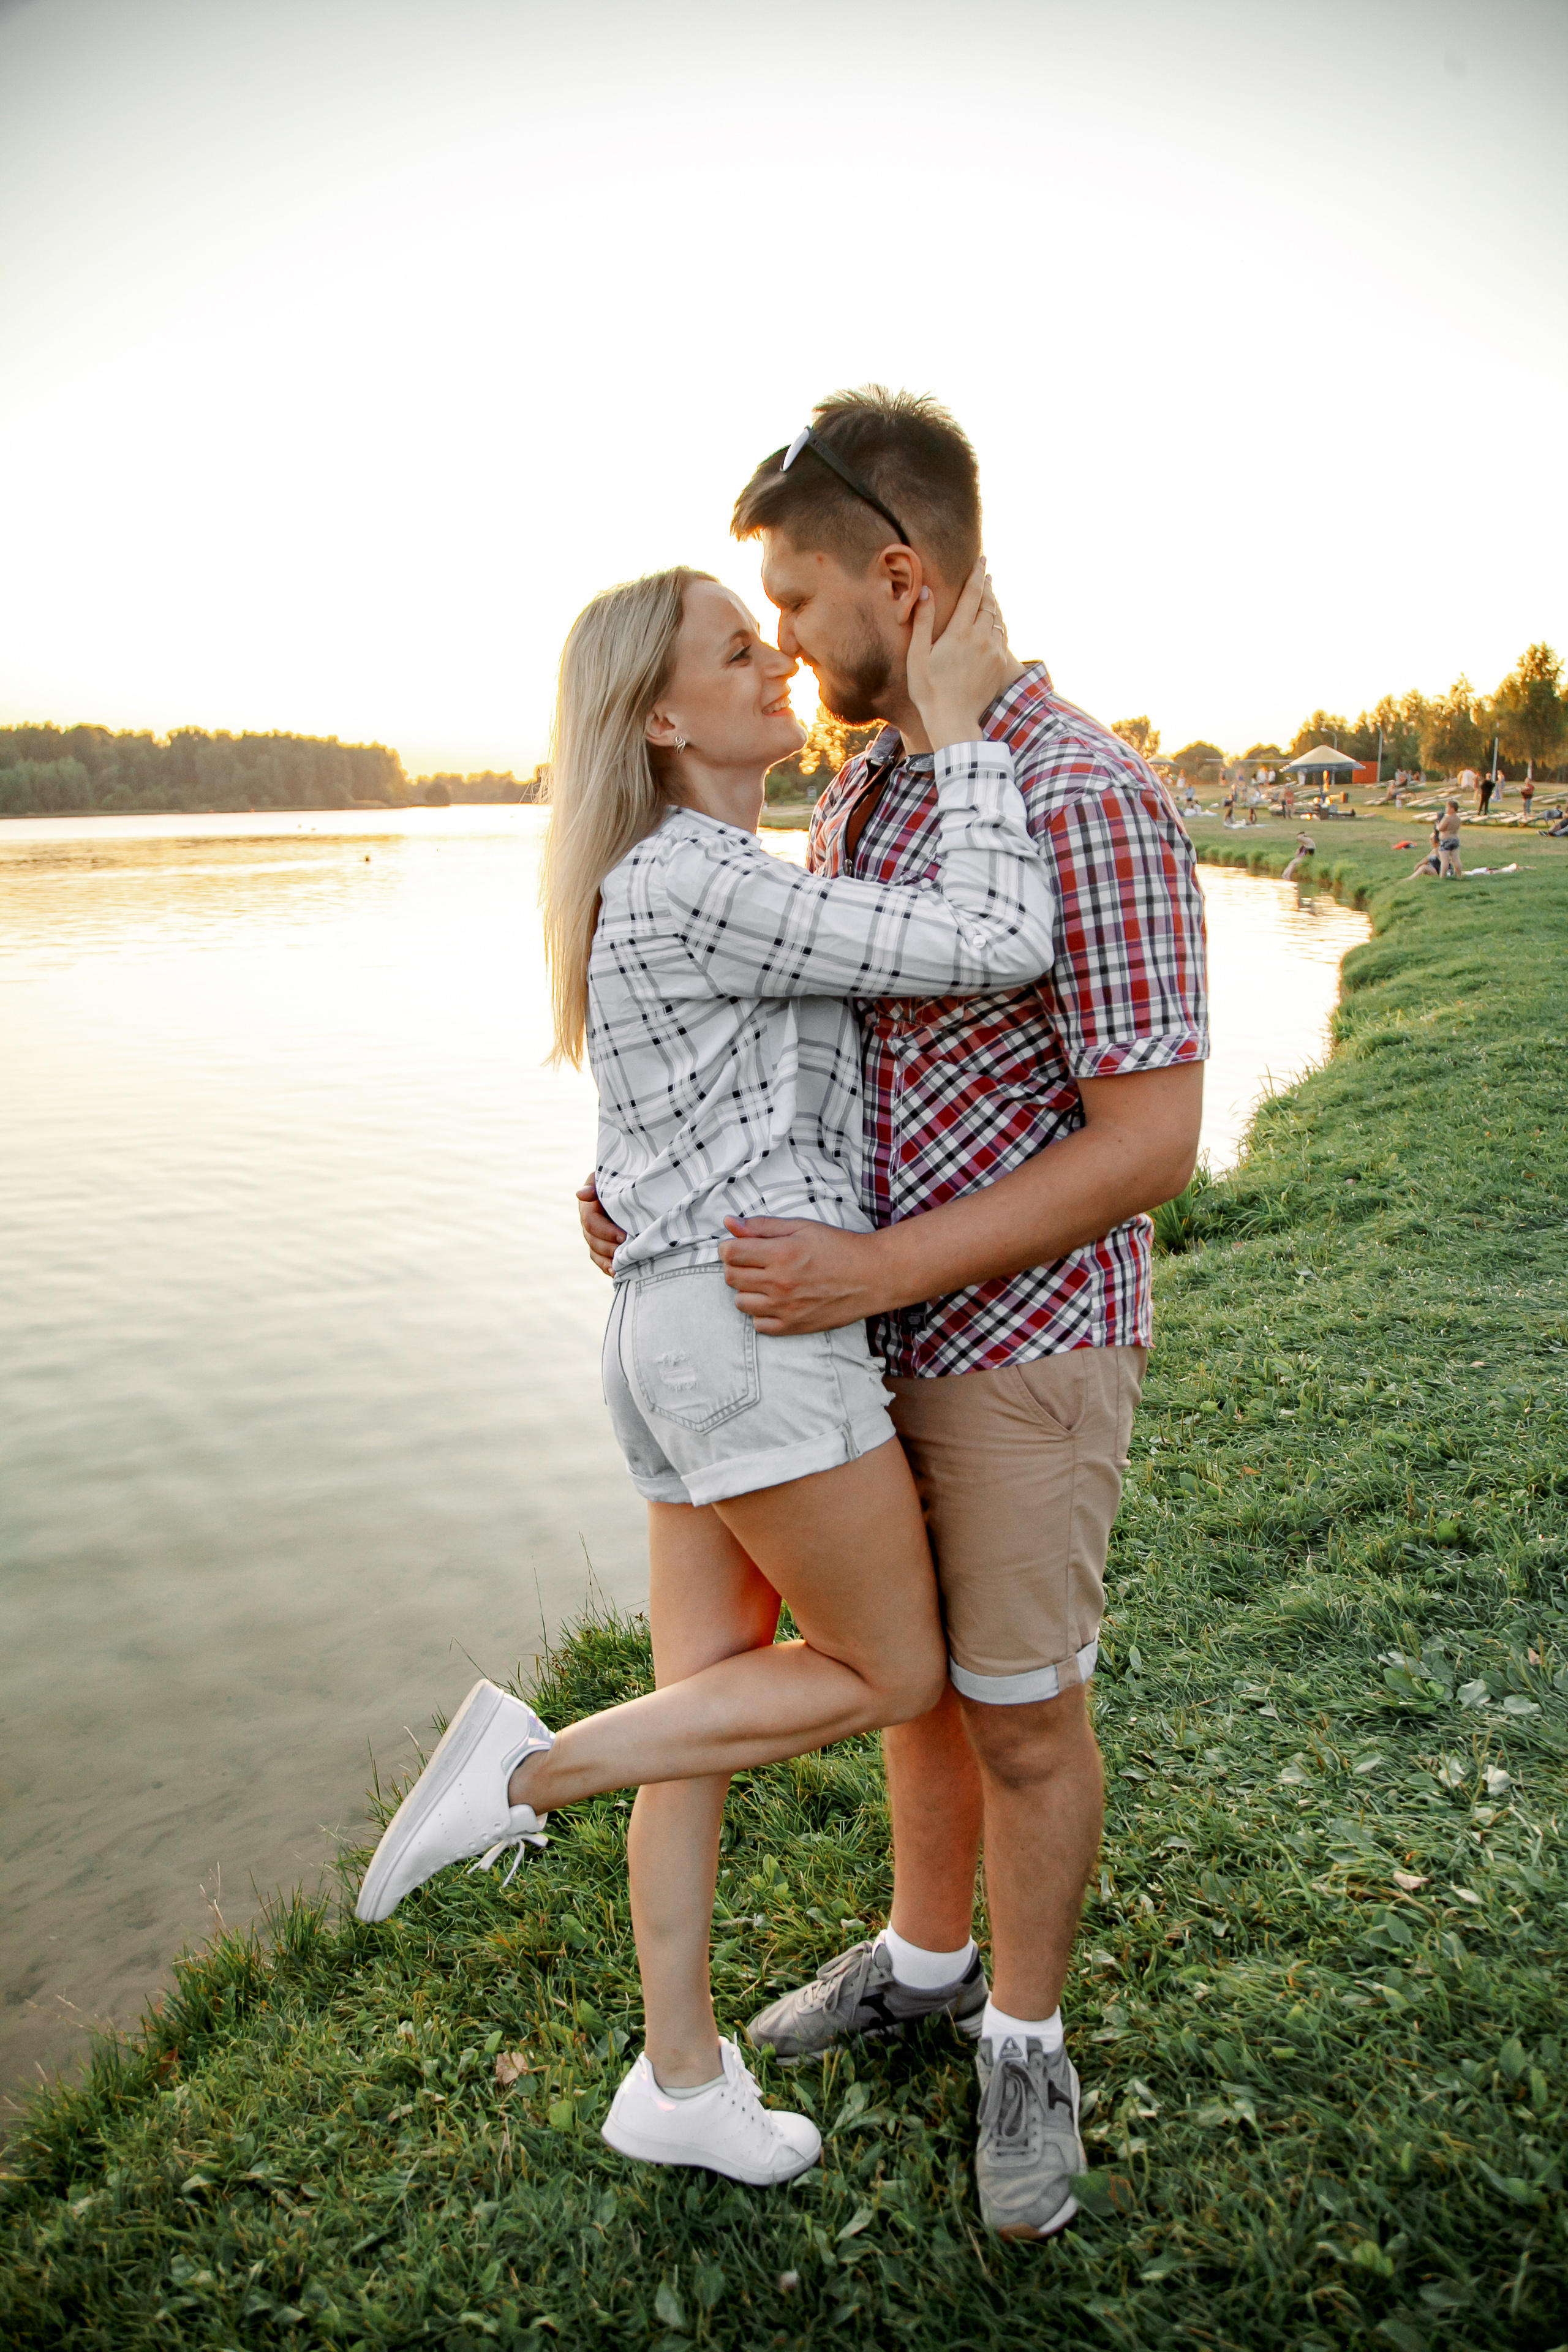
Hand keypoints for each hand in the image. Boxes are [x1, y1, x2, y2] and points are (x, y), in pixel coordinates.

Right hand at [576, 1175, 625, 1277]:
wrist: (634, 1187)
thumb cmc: (622, 1179)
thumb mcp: (610, 1178)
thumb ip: (596, 1185)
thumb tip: (581, 1195)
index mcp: (589, 1206)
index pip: (591, 1222)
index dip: (606, 1231)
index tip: (623, 1236)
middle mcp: (589, 1223)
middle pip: (593, 1240)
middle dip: (609, 1248)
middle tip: (627, 1252)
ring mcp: (595, 1236)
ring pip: (595, 1252)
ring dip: (607, 1261)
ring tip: (621, 1266)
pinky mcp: (603, 1245)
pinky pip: (600, 1259)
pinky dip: (607, 1267)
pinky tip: (617, 1273)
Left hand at [719, 1216, 885, 1334]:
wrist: (872, 1275)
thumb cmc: (839, 1247)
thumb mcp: (801, 1227)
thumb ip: (762, 1226)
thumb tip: (728, 1223)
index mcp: (780, 1254)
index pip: (730, 1253)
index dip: (728, 1247)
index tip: (738, 1246)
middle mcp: (779, 1284)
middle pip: (730, 1278)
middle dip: (736, 1266)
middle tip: (753, 1261)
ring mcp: (785, 1308)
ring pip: (740, 1302)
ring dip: (747, 1290)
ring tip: (765, 1281)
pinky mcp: (794, 1326)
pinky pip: (758, 1325)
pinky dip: (761, 1313)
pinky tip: (775, 1300)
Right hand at [906, 554, 1011, 751]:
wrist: (953, 720)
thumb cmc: (928, 690)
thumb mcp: (918, 655)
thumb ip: (923, 621)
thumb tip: (925, 591)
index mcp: (960, 632)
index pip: (973, 594)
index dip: (977, 575)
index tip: (982, 560)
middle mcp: (981, 638)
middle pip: (988, 604)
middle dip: (987, 587)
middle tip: (986, 575)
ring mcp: (993, 652)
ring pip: (998, 619)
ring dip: (994, 605)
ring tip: (990, 596)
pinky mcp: (1000, 665)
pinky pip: (1002, 637)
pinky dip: (999, 624)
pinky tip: (995, 623)